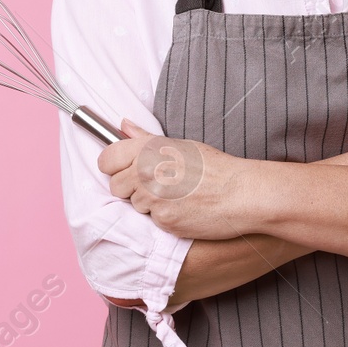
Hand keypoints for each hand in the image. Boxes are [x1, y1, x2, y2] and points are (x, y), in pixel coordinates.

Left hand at [97, 119, 253, 240]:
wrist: (241, 193)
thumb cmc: (215, 168)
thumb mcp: (181, 145)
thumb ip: (146, 139)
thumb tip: (123, 125)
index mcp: (149, 149)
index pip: (106, 160)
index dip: (113, 166)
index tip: (124, 169)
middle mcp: (146, 172)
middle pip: (115, 186)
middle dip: (131, 188)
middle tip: (158, 185)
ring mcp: (153, 198)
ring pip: (134, 205)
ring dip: (149, 203)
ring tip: (176, 196)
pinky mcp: (162, 221)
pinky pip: (152, 221)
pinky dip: (164, 217)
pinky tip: (183, 209)